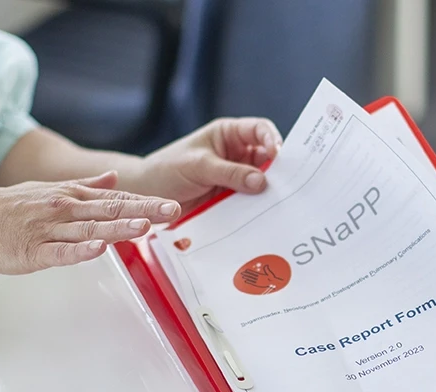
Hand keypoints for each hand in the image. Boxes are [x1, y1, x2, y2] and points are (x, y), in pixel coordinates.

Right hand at [0, 172, 179, 273]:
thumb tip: (114, 177)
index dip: (145, 202)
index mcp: (71, 197)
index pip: (115, 199)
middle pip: (110, 210)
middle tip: (171, 211)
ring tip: (143, 228)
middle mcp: (64, 210)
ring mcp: (49, 230)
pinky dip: (80, 250)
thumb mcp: (50, 190)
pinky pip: (60, 252)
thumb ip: (86, 186)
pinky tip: (98, 248)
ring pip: (89, 229)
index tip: (171, 205)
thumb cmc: (11, 208)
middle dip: (143, 211)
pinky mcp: (34, 252)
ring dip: (117, 228)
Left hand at [127, 118, 282, 211]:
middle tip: (287, 185)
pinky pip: (251, 203)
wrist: (147, 196)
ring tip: (278, 204)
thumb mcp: (198, 165)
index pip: (259, 130)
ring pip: (262, 183)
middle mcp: (237, 155)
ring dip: (269, 192)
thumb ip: (229, 172)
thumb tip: (261, 181)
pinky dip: (257, 209)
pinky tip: (263, 216)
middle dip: (278, 170)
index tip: (278, 155)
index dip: (272, 140)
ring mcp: (236, 179)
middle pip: (268, 159)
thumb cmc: (168, 168)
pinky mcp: (232, 200)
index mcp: (229, 135)